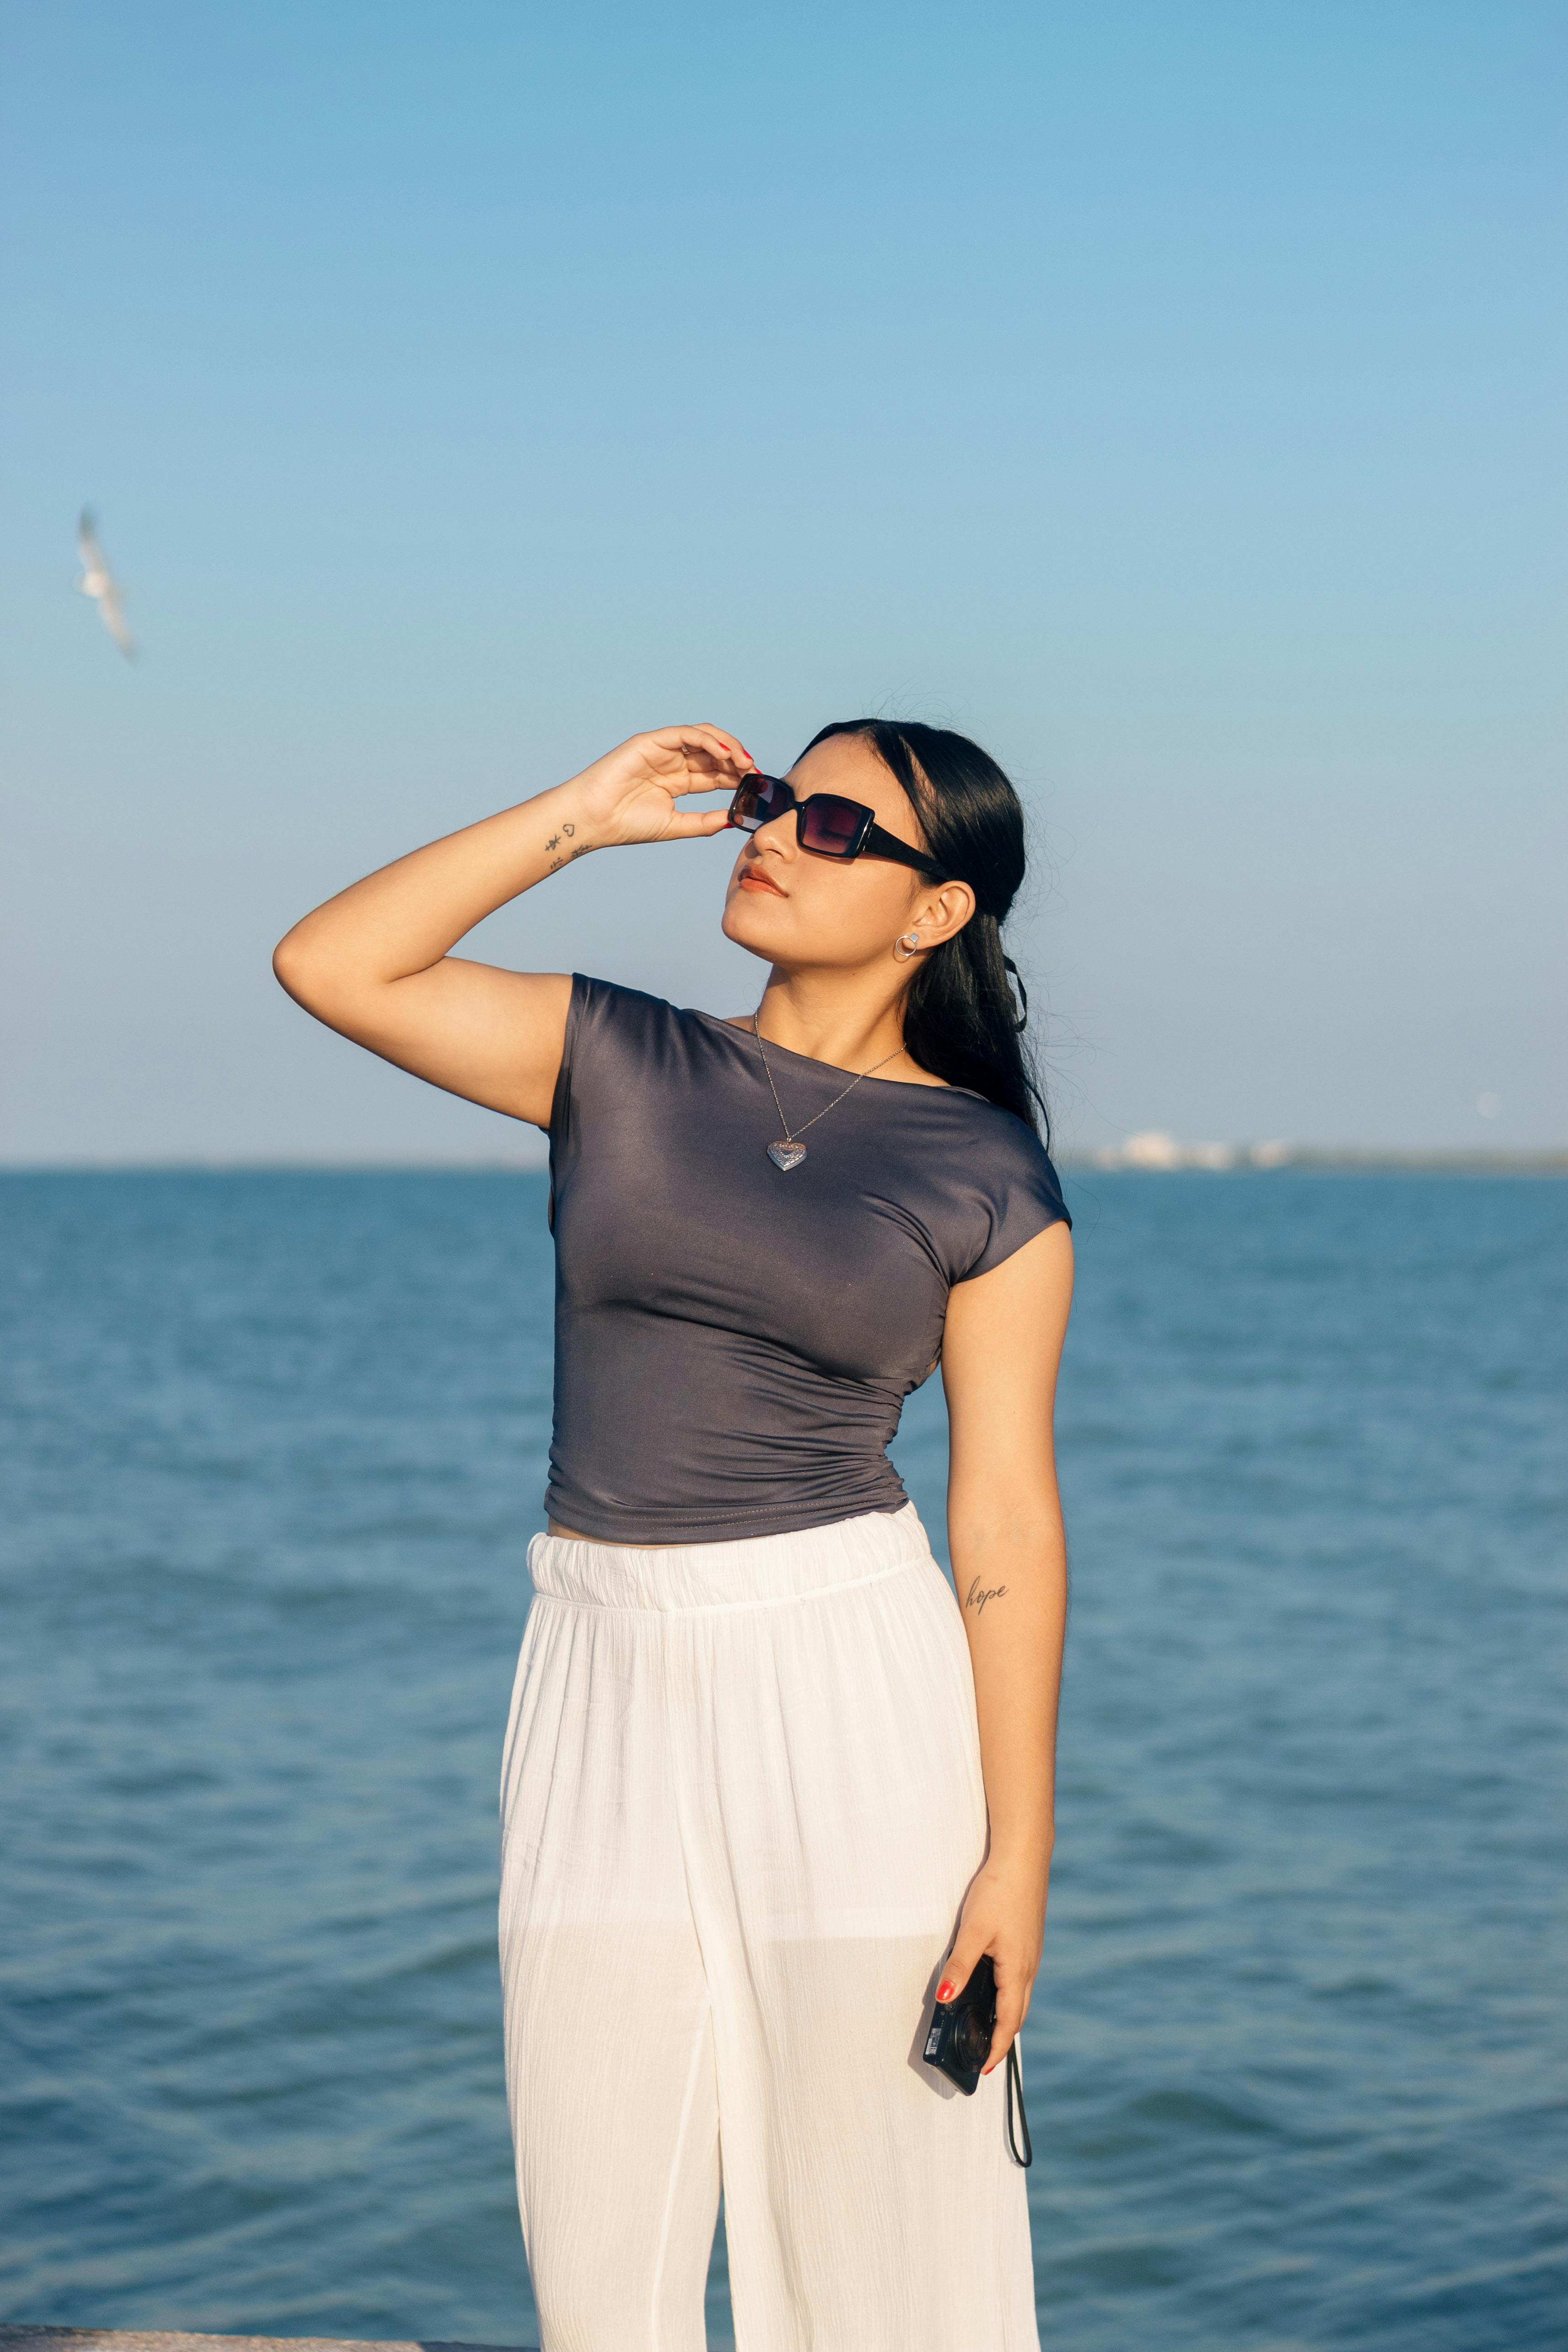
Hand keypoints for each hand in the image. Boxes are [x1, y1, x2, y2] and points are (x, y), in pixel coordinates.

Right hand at [557, 725, 755, 852]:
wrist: (595, 819)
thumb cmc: (627, 824)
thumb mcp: (675, 825)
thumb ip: (703, 822)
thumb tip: (732, 819)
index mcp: (678, 781)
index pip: (715, 773)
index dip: (737, 775)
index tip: (756, 785)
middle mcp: (673, 762)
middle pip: (714, 753)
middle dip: (737, 760)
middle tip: (754, 772)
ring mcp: (662, 750)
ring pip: (704, 737)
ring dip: (727, 746)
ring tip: (743, 762)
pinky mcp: (651, 741)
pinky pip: (685, 733)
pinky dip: (707, 740)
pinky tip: (723, 754)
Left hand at [935, 1855, 1048, 2075]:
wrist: (1023, 1857)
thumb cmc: (999, 1892)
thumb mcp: (973, 1932)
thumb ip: (959, 1967)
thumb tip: (944, 2000)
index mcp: (1017, 1970)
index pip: (1009, 2022)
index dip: (996, 2047)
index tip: (984, 2068)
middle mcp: (1029, 1967)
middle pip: (1016, 2013)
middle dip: (1000, 2037)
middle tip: (981, 2055)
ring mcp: (1030, 1953)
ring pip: (1018, 1995)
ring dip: (1004, 2015)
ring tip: (983, 2027)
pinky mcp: (1027, 1940)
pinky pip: (1018, 1977)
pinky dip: (1006, 1993)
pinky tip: (990, 1987)